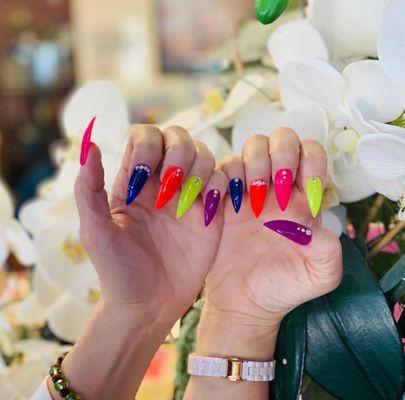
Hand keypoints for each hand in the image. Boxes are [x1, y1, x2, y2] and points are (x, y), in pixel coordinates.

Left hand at [74, 124, 226, 326]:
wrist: (149, 306)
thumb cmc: (118, 271)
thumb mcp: (96, 231)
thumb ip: (89, 189)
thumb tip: (89, 145)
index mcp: (134, 181)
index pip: (145, 138)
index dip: (148, 146)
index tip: (143, 176)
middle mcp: (163, 182)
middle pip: (178, 138)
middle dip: (178, 152)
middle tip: (171, 183)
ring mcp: (188, 196)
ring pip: (204, 154)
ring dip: (198, 169)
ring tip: (186, 204)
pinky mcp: (210, 213)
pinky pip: (223, 181)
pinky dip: (219, 187)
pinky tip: (206, 213)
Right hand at [203, 128, 342, 342]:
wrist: (243, 302)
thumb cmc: (282, 289)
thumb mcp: (318, 276)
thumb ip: (330, 251)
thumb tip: (318, 226)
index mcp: (303, 200)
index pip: (313, 155)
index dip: (311, 163)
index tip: (301, 195)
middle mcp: (277, 187)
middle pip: (283, 139)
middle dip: (281, 153)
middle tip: (275, 187)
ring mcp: (248, 190)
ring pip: (252, 146)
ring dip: (253, 164)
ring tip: (251, 201)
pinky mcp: (222, 197)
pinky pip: (223, 168)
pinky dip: (227, 177)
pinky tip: (230, 206)